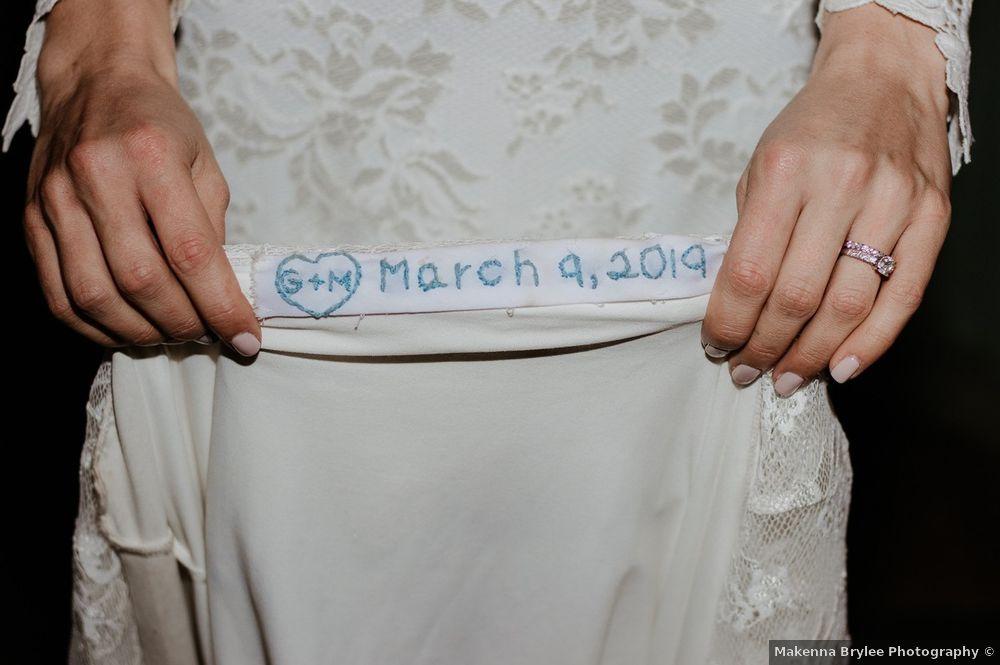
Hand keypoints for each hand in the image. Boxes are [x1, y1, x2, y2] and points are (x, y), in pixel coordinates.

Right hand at [23, 0, 260, 354]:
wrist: (97, 82)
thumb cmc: (161, 126)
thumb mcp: (206, 166)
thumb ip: (214, 231)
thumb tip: (221, 299)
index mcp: (151, 156)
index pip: (190, 252)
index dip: (220, 305)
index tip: (245, 337)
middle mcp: (96, 177)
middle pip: (140, 279)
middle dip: (182, 323)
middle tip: (208, 336)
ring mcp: (56, 199)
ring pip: (94, 295)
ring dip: (140, 332)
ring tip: (172, 336)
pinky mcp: (32, 219)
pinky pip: (57, 294)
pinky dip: (96, 327)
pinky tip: (128, 331)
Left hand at [701, 5, 951, 395]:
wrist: (883, 80)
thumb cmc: (811, 129)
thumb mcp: (759, 167)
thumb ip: (749, 234)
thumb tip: (736, 308)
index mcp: (783, 173)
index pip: (748, 273)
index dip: (728, 323)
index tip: (716, 346)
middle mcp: (839, 187)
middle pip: (796, 298)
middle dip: (764, 347)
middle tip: (746, 371)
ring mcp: (892, 203)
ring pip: (848, 306)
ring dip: (811, 355)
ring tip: (786, 378)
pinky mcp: (932, 217)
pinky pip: (902, 297)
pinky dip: (872, 342)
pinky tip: (842, 367)